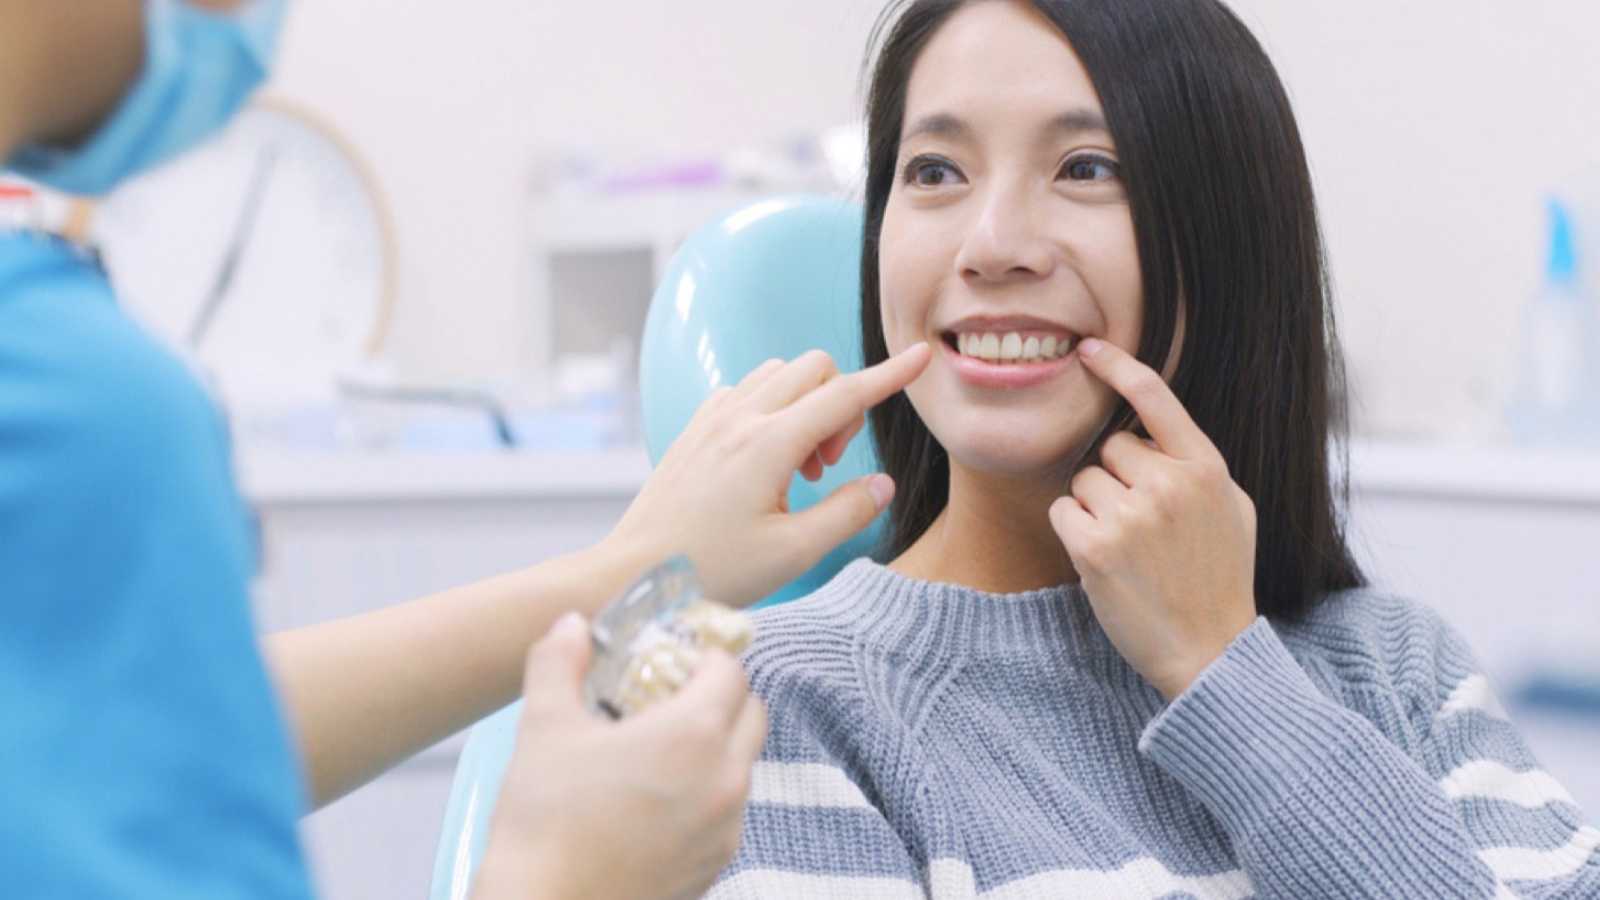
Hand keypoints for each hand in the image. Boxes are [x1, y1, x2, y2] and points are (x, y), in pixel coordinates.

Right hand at [473, 613, 765, 899]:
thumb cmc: (545, 821)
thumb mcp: (544, 727)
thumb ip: (560, 662)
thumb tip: (570, 624)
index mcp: (694, 734)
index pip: (731, 671)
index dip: (703, 657)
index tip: (670, 660)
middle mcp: (725, 779)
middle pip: (751, 714)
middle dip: (720, 696)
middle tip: (669, 699)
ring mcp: (726, 828)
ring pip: (743, 765)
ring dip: (716, 747)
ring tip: (657, 752)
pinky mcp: (716, 866)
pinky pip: (728, 812)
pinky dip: (706, 794)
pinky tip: (655, 802)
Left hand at [607, 343, 932, 606]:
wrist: (633, 576)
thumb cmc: (712, 571)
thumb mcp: (793, 553)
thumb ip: (846, 512)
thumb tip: (882, 484)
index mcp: (768, 444)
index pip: (846, 394)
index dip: (890, 376)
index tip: (921, 357)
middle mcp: (739, 419)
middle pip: (814, 369)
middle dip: (840, 405)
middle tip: (826, 468)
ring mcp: (711, 420)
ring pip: (779, 374)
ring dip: (805, 405)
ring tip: (797, 469)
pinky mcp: (694, 430)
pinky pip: (746, 392)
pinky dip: (771, 410)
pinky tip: (764, 463)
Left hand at [1048, 339, 1257, 700]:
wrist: (1210, 651)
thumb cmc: (1220, 580)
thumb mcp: (1232, 510)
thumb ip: (1197, 467)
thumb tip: (1158, 432)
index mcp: (1206, 468)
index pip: (1155, 399)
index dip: (1118, 367)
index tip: (1088, 348)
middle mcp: (1170, 483)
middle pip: (1110, 449)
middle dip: (1115, 480)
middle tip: (1141, 527)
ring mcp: (1132, 514)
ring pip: (1082, 482)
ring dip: (1094, 510)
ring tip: (1129, 549)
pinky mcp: (1095, 546)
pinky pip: (1063, 512)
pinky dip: (1075, 533)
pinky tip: (1104, 562)